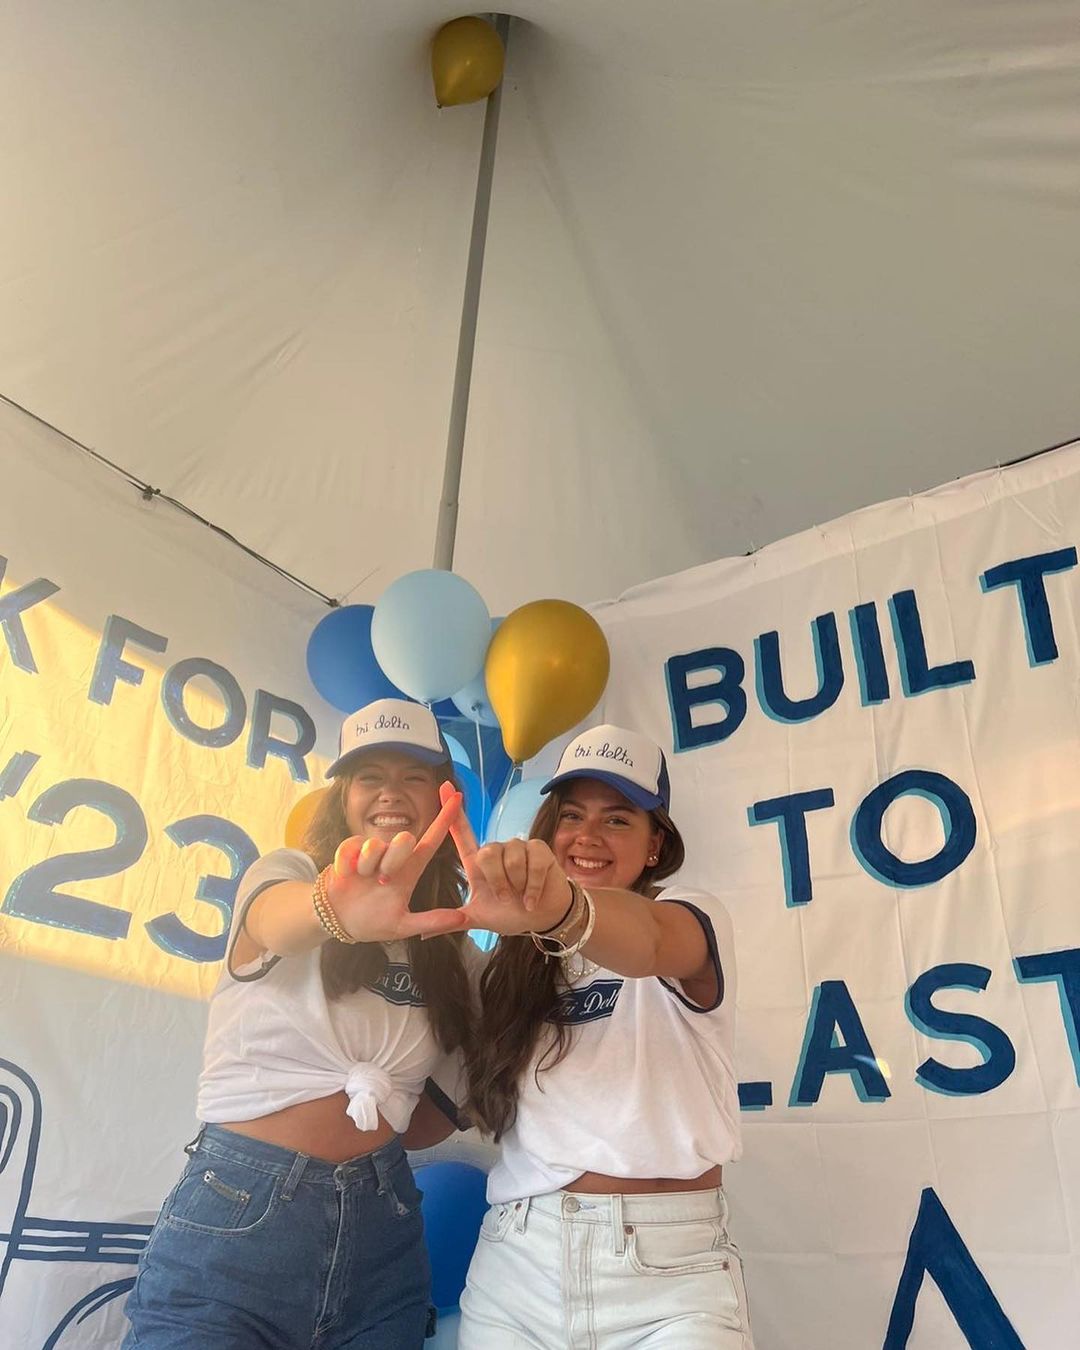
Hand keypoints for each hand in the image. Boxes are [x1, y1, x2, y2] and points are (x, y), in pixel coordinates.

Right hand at [326, 789, 469, 942]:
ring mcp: (371, 851)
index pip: (432, 841)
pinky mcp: (349, 849)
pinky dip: (348, 863)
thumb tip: (462, 918)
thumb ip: (431, 922)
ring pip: (376, 844)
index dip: (444, 819)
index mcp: (409, 871)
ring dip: (368, 865)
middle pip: (404, 838)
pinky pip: (352, 845)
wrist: (337, 920)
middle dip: (394, 858)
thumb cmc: (372, 922)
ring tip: (362, 880)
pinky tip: (346, 875)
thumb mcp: (403, 926)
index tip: (458, 795)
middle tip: (381, 880)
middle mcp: (392, 856)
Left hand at [441, 783, 571, 935]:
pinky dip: (532, 886)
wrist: (543, 918)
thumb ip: (451, 921)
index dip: (453, 811)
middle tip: (506, 897)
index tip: (445, 786)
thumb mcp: (478, 919)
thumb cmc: (510, 914)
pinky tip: (533, 898)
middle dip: (498, 881)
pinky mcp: (540, 850)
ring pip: (511, 859)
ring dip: (516, 885)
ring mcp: (520, 847)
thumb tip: (420, 934)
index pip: (463, 832)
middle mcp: (498, 850)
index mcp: (479, 862)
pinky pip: (533, 863)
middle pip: (488, 853)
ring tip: (521, 897)